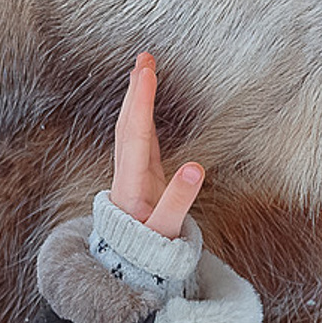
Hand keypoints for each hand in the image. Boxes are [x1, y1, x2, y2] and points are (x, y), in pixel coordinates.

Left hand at [110, 53, 203, 236]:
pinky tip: (144, 95)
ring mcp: (130, 172)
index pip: (136, 136)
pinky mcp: (137, 173)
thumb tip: (195, 166)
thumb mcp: (166, 230)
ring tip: (143, 67)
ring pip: (130, 128)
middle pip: (129, 127)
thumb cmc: (148, 249)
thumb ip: (178, 200)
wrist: (128, 263)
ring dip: (136, 98)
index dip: (142, 103)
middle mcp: (126, 175)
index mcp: (131, 185)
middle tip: (145, 59)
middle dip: (137, 92)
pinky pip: (137, 135)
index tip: (147, 72)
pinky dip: (140, 112)